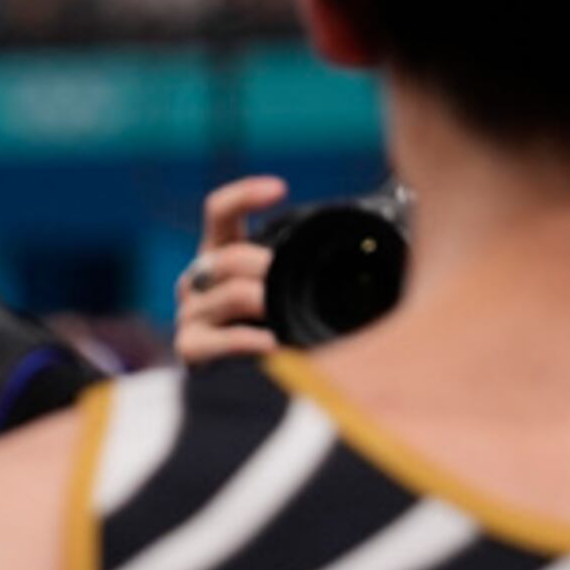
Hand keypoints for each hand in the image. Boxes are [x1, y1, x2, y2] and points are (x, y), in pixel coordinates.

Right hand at [173, 174, 287, 363]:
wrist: (241, 379)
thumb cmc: (271, 318)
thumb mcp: (283, 280)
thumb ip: (304, 256)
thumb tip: (380, 229)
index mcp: (218, 251)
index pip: (219, 211)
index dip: (244, 195)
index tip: (280, 190)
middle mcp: (198, 278)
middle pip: (229, 258)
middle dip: (267, 266)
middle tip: (296, 278)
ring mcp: (190, 313)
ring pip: (228, 296)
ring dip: (263, 302)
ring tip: (287, 312)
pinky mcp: (189, 348)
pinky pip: (216, 340)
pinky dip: (247, 342)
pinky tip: (274, 344)